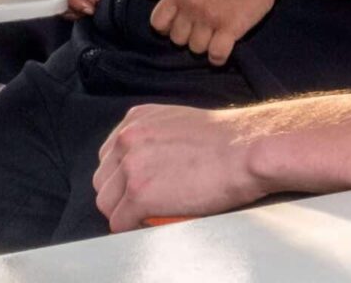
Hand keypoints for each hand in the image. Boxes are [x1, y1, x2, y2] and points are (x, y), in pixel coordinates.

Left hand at [95, 102, 269, 231]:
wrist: (247, 148)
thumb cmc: (226, 140)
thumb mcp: (178, 123)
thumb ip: (155, 139)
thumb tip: (152, 163)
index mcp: (135, 120)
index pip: (110, 157)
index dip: (122, 178)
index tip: (137, 188)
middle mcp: (126, 139)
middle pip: (103, 181)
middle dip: (119, 197)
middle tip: (143, 208)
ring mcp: (131, 167)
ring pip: (107, 204)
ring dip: (124, 215)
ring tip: (149, 219)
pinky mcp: (140, 194)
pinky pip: (120, 223)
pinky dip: (133, 230)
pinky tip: (152, 226)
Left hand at [144, 0, 281, 65]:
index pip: (157, 22)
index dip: (166, 27)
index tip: (181, 24)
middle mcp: (190, 7)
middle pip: (177, 40)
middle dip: (188, 37)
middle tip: (203, 29)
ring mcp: (210, 19)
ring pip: (196, 49)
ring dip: (206, 46)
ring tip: (216, 35)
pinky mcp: (230, 28)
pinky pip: (216, 55)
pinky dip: (219, 57)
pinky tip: (224, 47)